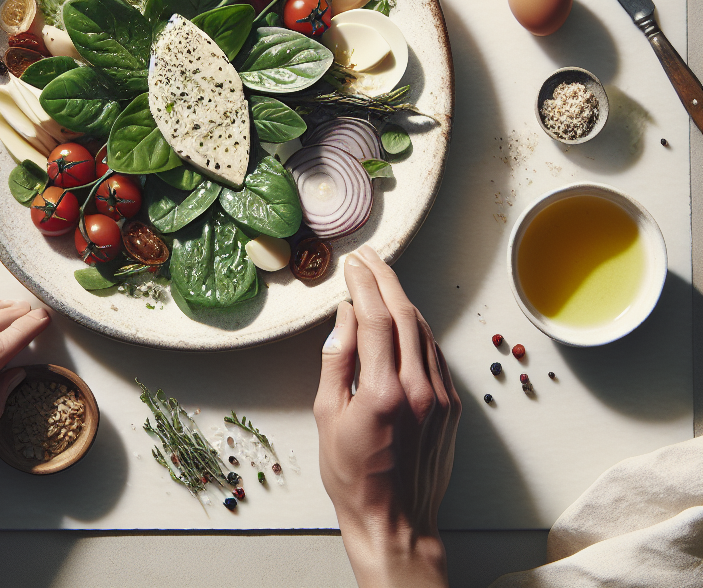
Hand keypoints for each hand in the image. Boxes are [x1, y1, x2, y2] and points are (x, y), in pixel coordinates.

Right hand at [314, 246, 459, 587]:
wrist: (395, 522)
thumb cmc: (353, 476)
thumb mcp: (327, 416)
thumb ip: (337, 360)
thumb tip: (346, 315)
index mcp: (383, 393)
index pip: (377, 319)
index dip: (364, 284)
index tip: (352, 265)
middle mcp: (419, 391)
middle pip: (405, 315)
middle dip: (385, 279)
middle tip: (368, 258)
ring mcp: (441, 399)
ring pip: (424, 331)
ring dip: (403, 299)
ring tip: (382, 280)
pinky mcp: (452, 408)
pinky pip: (435, 355)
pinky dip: (418, 329)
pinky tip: (403, 318)